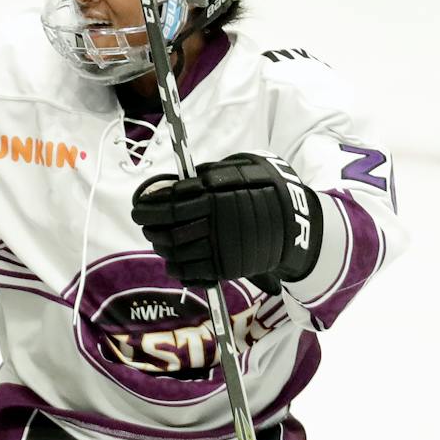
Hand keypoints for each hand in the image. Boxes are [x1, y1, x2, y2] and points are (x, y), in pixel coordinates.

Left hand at [131, 152, 322, 287]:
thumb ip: (209, 174)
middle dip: (150, 226)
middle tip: (145, 223)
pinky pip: (190, 272)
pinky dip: (176, 269)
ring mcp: (220, 246)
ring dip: (161, 246)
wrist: (301, 224)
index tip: (139, 207)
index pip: (169, 202)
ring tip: (159, 241)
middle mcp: (215, 220)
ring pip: (175, 251)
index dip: (148, 206)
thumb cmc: (269, 190)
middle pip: (167, 228)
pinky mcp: (226, 268)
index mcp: (216, 193)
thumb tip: (170, 186)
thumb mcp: (244, 168)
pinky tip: (173, 262)